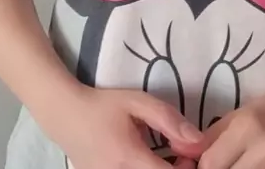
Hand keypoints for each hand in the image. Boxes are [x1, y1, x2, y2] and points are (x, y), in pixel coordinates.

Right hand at [53, 85, 202, 168]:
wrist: (65, 116)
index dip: (186, 168)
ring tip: (164, 160)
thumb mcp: (138, 102)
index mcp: (128, 157)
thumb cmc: (104, 106)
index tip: (189, 154)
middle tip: (179, 157)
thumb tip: (199, 141)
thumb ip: (168, 119)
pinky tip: (147, 164)